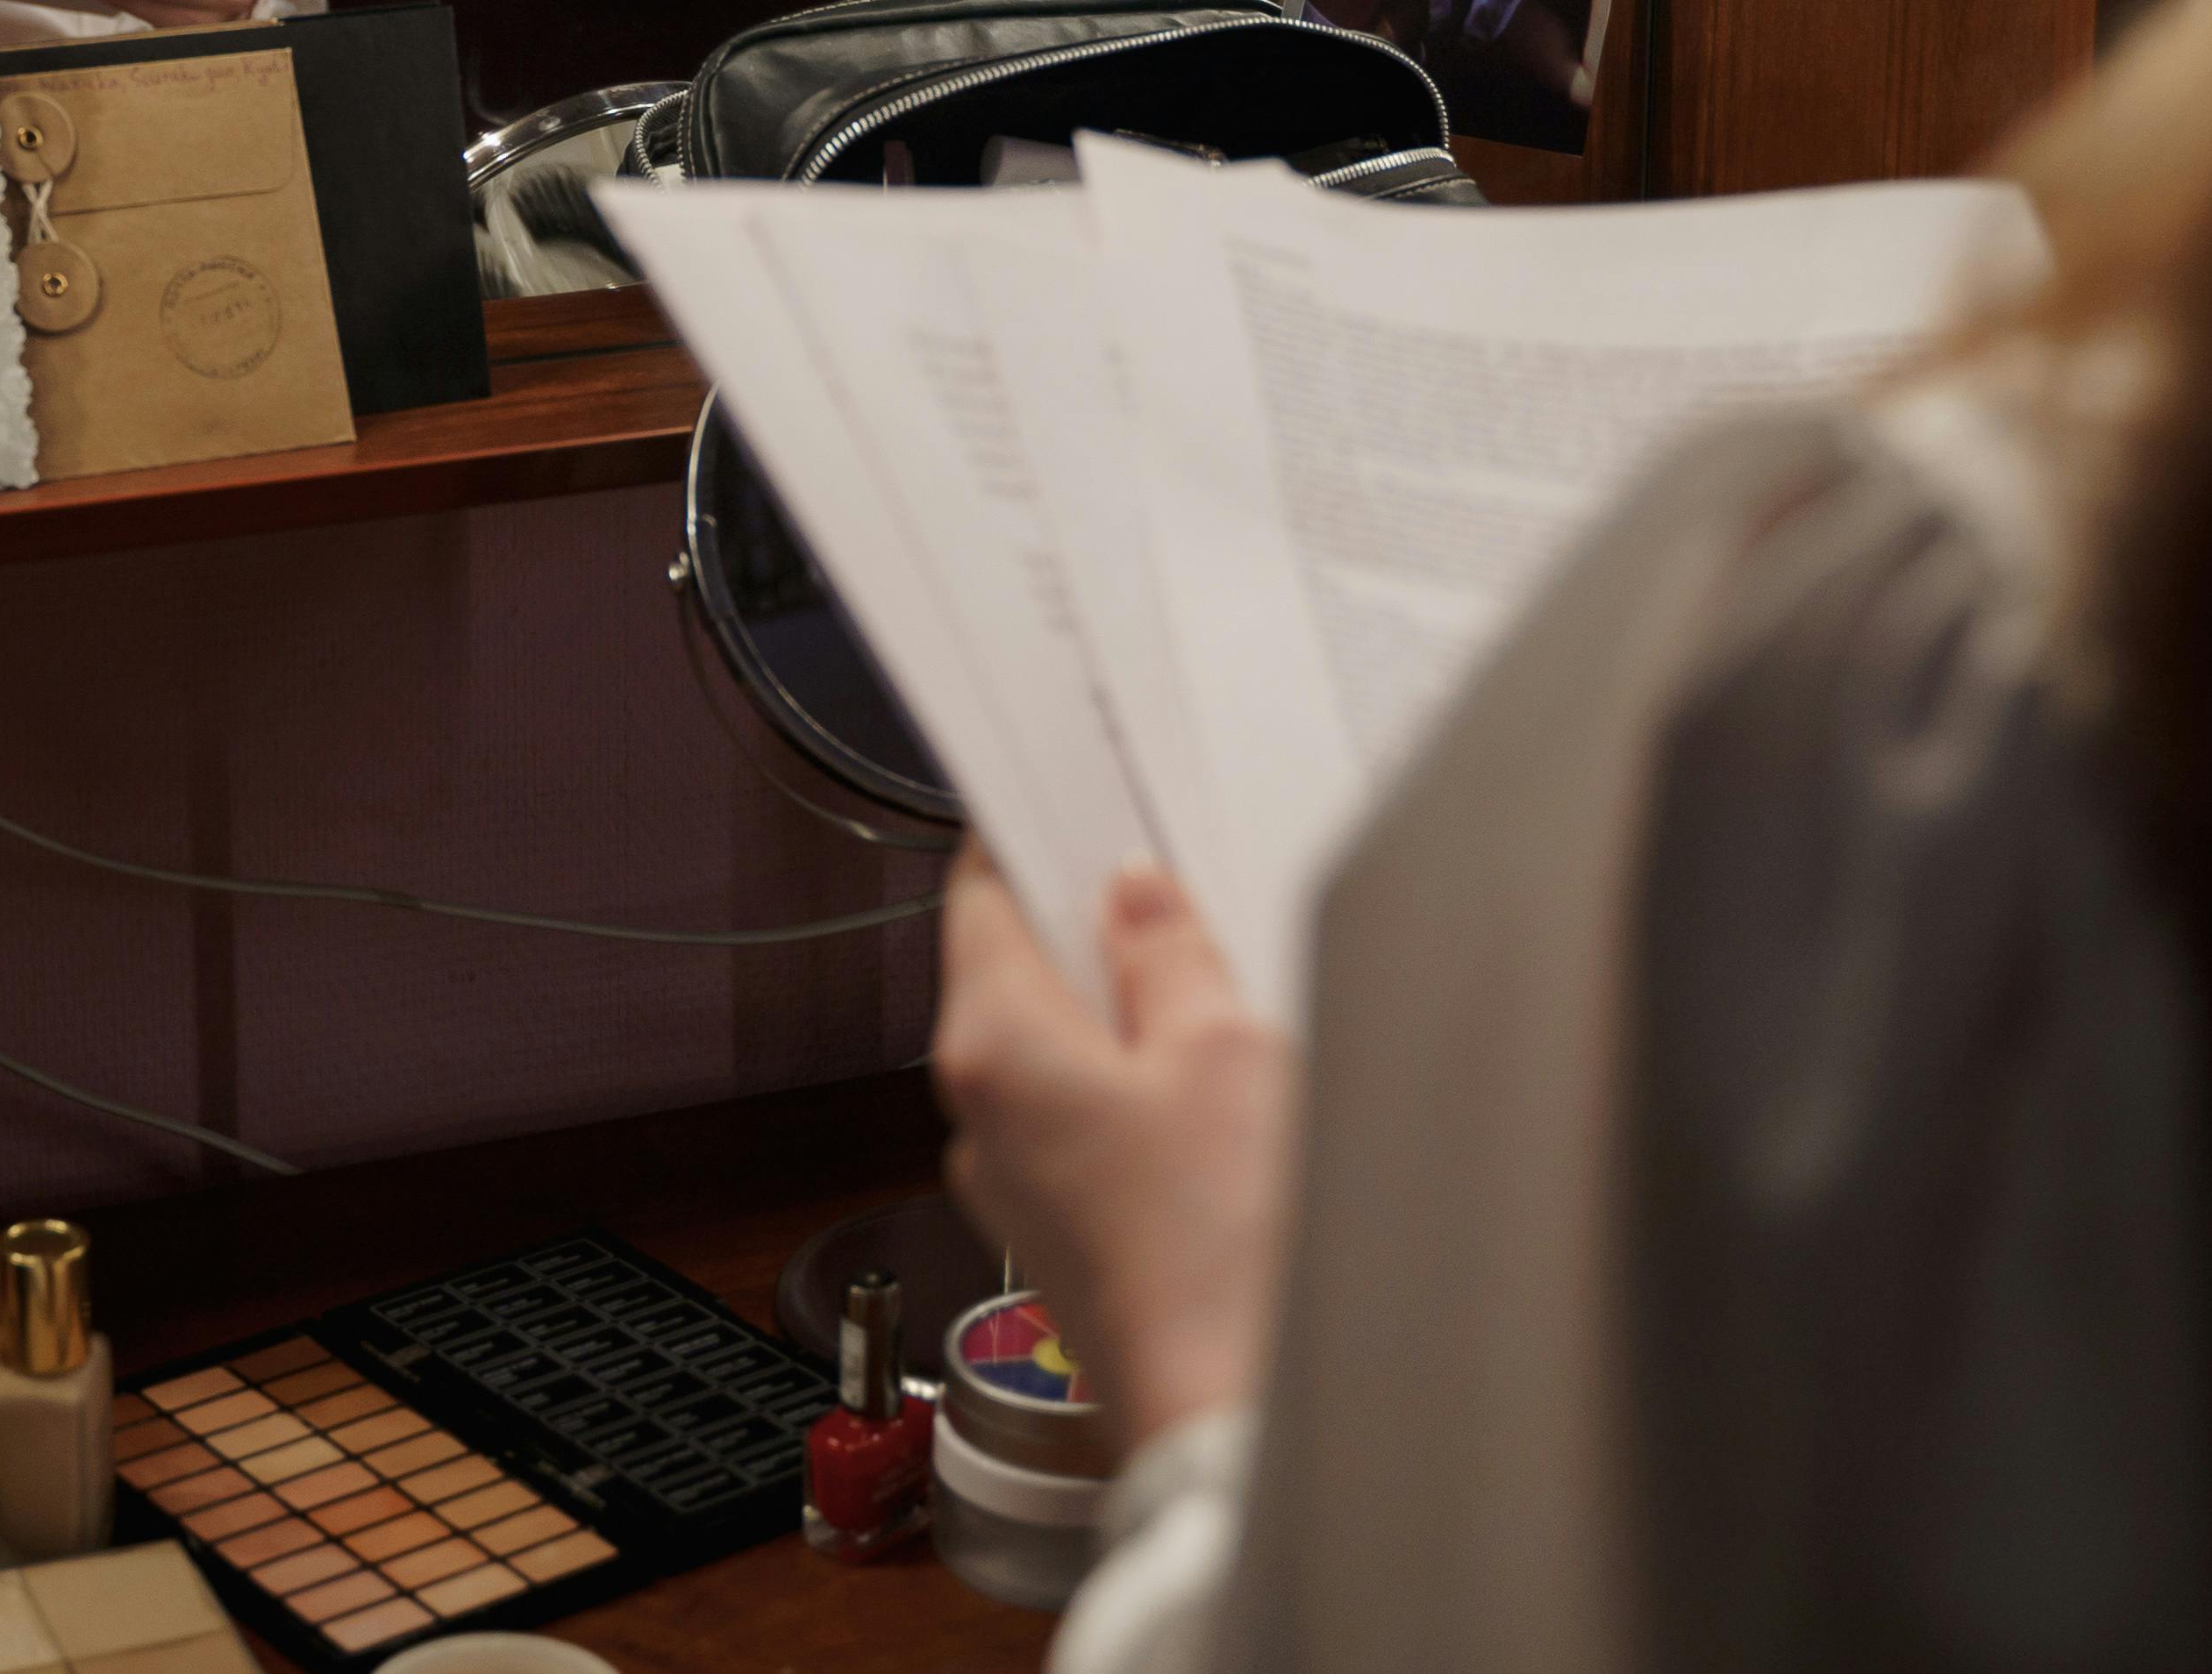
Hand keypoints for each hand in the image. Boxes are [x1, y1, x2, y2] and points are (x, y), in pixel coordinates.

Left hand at [930, 846, 1299, 1451]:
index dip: (1028, 832)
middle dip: (1095, 928)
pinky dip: (1139, 1092)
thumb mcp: (1222, 1050)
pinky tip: (1218, 1097)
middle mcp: (978, 1114)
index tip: (1071, 792)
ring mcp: (1015, 1183)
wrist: (1233, 1418)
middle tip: (1181, 888)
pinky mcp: (1064, 1235)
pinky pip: (1088, 1124)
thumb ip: (1168, 954)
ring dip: (1127, 1016)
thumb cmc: (1224, 1246)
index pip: (978, 894)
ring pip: (1060, 1052)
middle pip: (1018, 972)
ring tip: (1222, 997)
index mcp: (992, 1044)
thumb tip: (1133, 895)